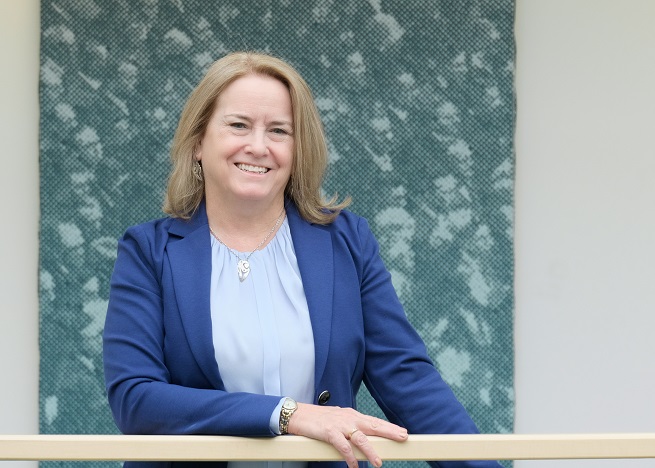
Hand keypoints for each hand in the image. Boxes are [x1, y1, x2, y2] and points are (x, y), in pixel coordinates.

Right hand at [287, 403, 407, 467]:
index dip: (389, 427)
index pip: (374, 421)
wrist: (300, 415)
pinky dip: (349, 457)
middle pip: (373, 426)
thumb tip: (364, 436)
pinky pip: (343, 446)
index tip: (402, 432)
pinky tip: (354, 465)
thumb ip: (352, 427)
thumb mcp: (340, 419)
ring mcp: (340, 425)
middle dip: (389, 432)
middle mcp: (349, 418)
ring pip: (360, 438)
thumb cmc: (319, 419)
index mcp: (353, 415)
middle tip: (403, 437)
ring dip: (370, 451)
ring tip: (378, 462)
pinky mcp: (329, 432)